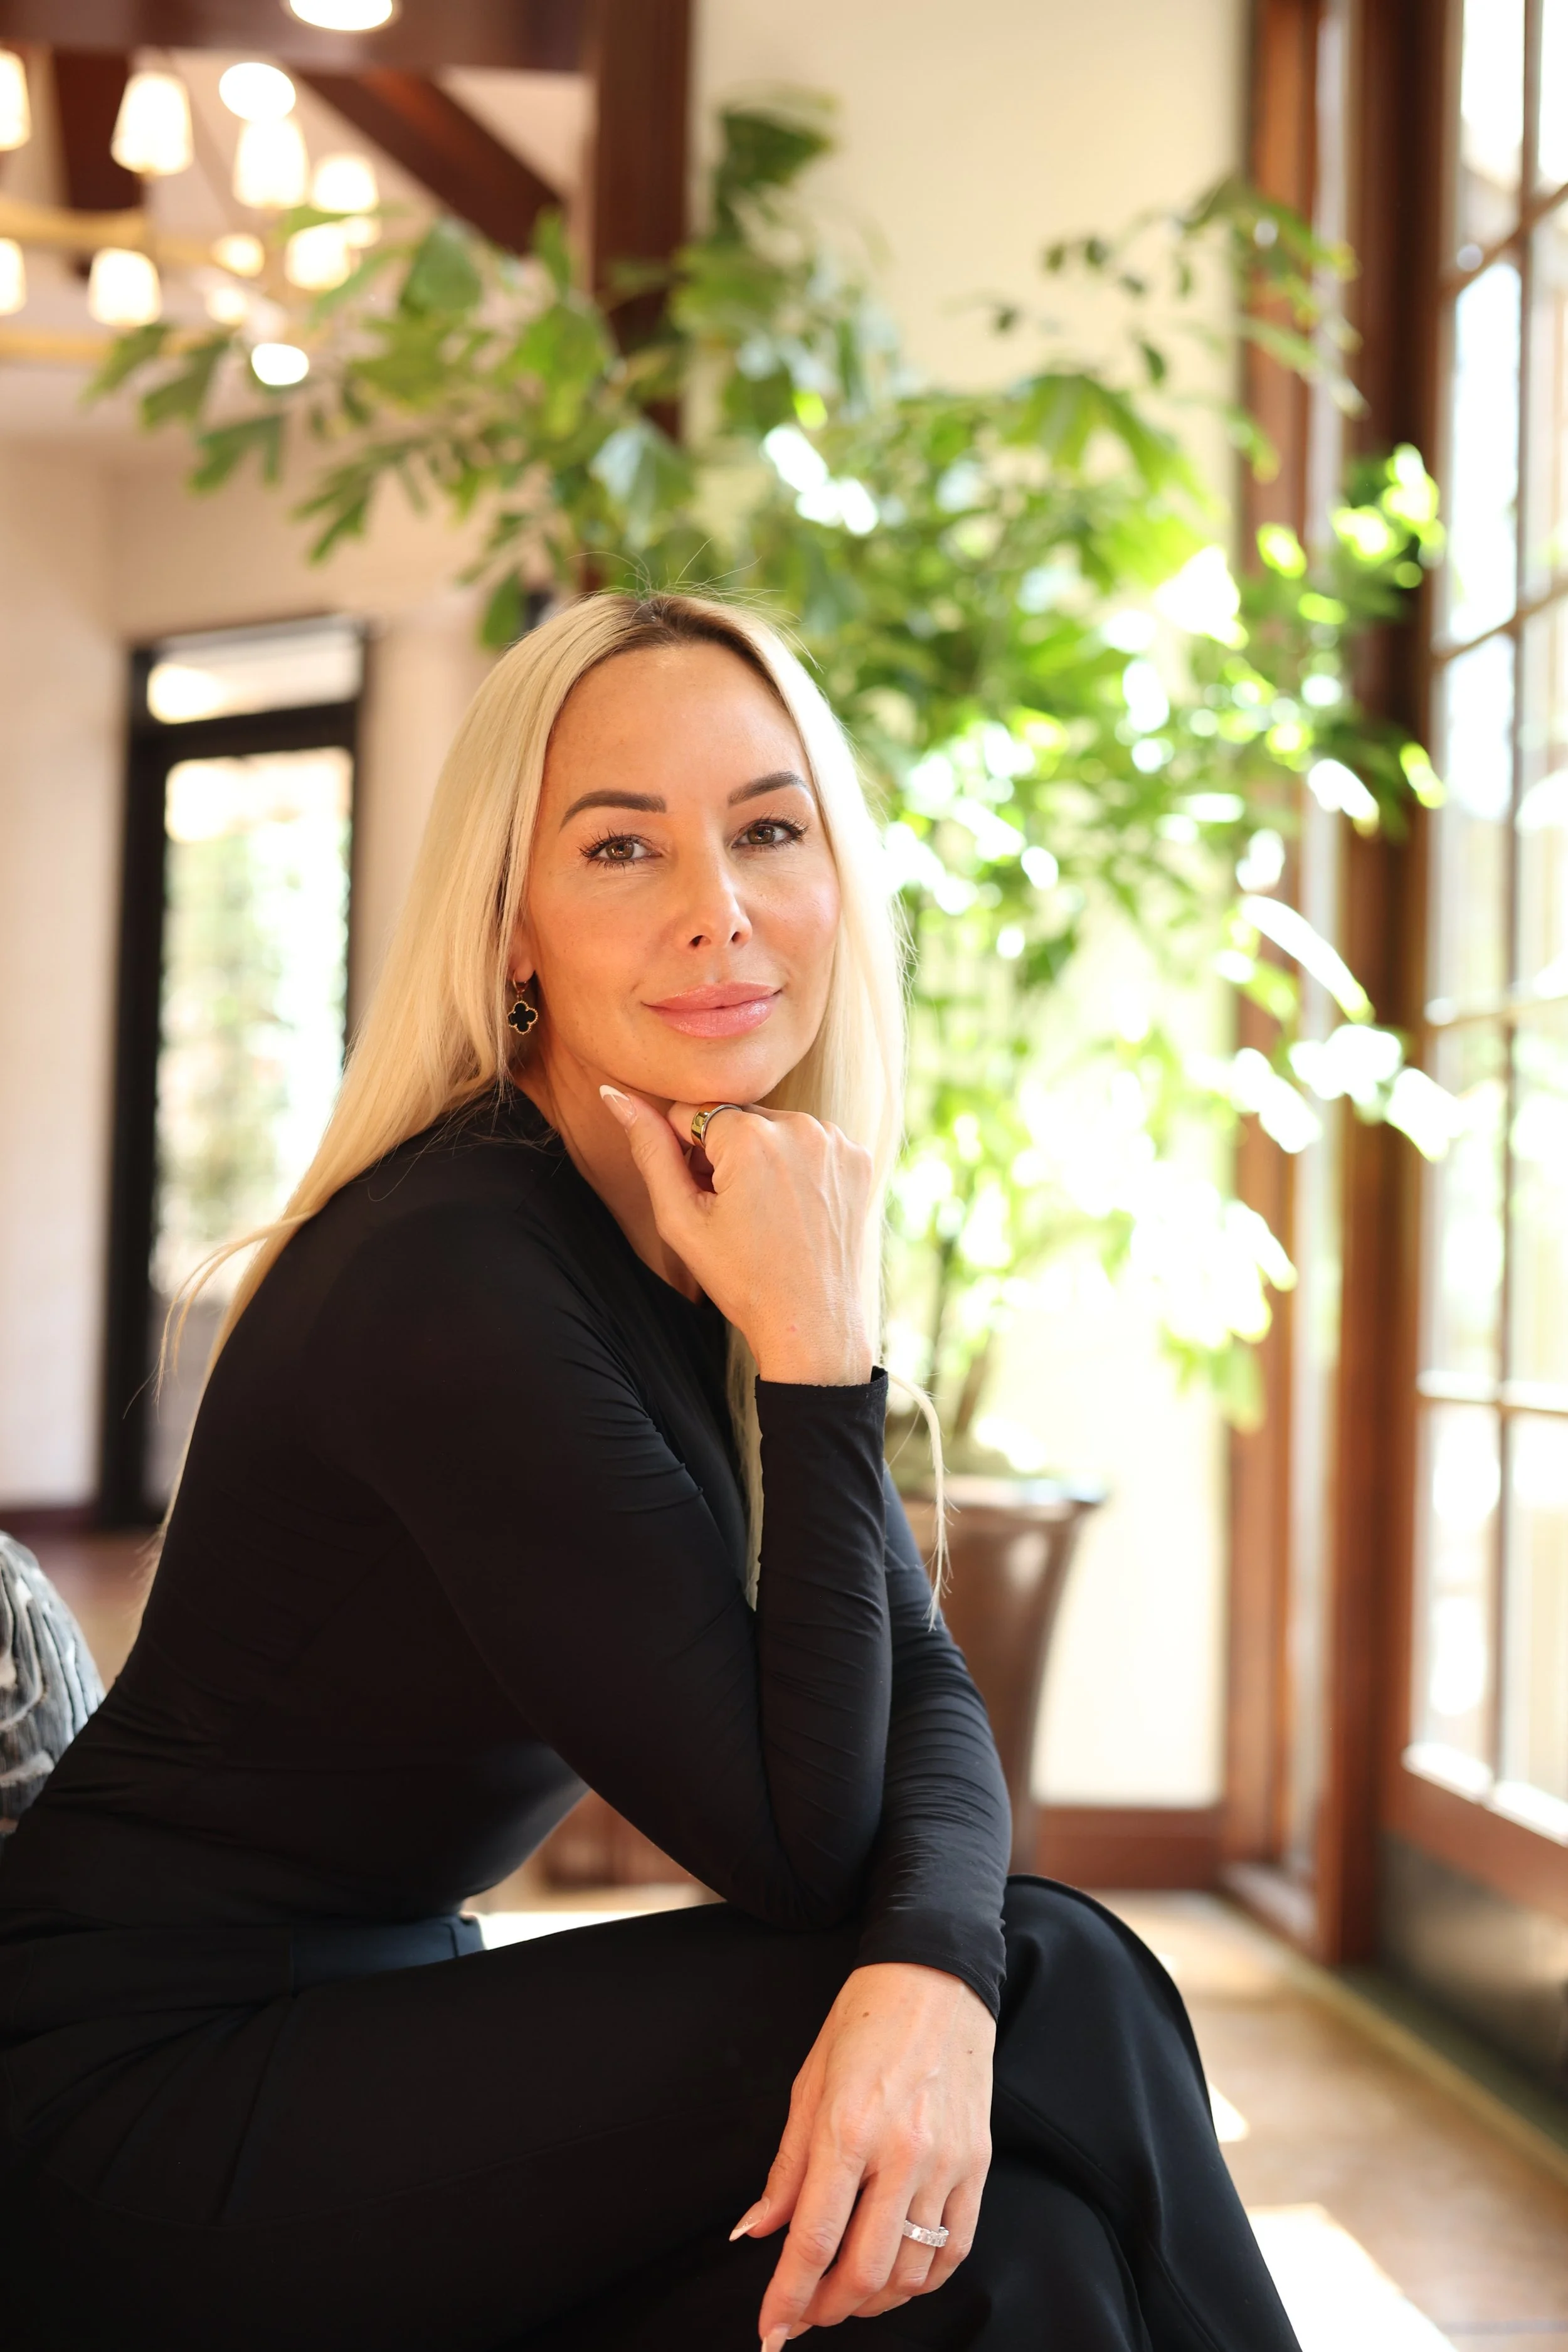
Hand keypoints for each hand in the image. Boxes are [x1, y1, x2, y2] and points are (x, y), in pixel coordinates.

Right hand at [598, 1090, 873, 1385]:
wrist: (812, 1324)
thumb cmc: (742, 1279)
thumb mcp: (680, 1219)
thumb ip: (649, 1150)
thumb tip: (615, 1094)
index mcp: (750, 1136)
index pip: (691, 1113)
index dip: (686, 1155)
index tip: (704, 1198)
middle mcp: (798, 1125)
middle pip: (735, 1117)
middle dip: (724, 1154)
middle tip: (732, 1213)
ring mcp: (835, 1141)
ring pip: (772, 1128)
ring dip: (760, 1158)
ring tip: (763, 1214)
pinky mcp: (857, 1158)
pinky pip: (809, 1143)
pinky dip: (796, 1166)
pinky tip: (794, 1210)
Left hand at [732, 1962, 994, 2343]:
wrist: (936, 1978)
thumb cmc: (863, 2022)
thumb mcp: (808, 2085)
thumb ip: (785, 2169)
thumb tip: (755, 2233)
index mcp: (847, 2127)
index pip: (813, 2239)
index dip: (788, 2297)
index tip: (771, 2332)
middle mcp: (901, 2152)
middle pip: (864, 2269)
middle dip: (826, 2308)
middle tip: (805, 2314)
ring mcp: (946, 2162)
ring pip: (911, 2272)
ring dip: (873, 2301)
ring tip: (846, 2296)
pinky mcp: (977, 2164)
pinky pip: (954, 2249)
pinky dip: (924, 2281)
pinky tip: (898, 2278)